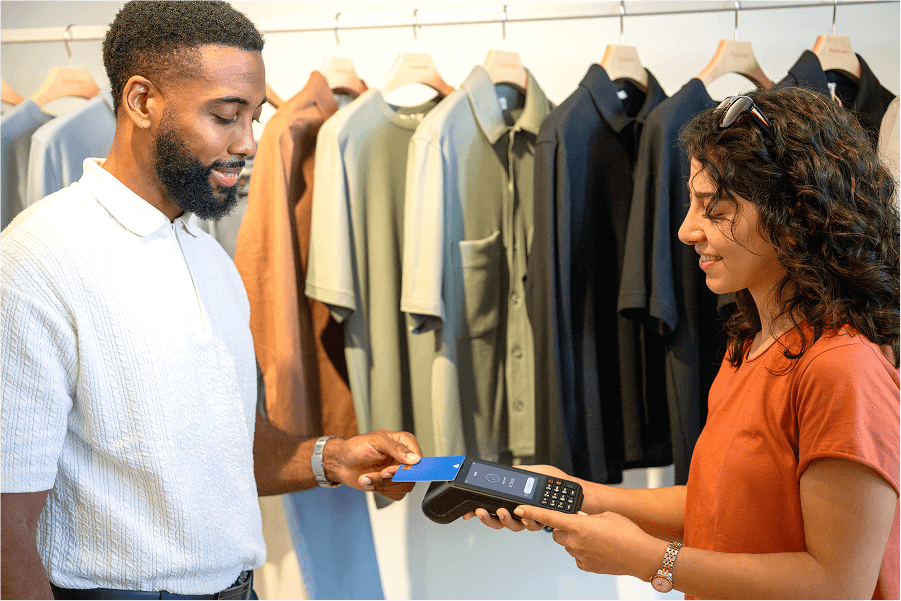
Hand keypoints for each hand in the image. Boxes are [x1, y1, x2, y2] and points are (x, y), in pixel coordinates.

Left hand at [323, 430, 421, 500]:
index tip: (390, 471)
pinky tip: (370, 482)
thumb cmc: (356, 448)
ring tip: (367, 477)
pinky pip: (397, 495)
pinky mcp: (393, 484)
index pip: (418, 458)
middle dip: (391, 478)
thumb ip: (396, 448)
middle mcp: (404, 457)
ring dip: (382, 485)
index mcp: (404, 442)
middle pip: (412, 476)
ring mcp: (399, 472)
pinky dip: (381, 491)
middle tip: (379, 474)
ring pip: (404, 487)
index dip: (406, 468)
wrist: (342, 462)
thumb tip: (415, 459)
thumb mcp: (375, 442)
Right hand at [462, 464, 571, 530]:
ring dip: (506, 520)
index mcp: (515, 502)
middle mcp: (521, 513)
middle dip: (489, 519)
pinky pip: (533, 525)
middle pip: (500, 522)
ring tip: (504, 512)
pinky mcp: (543, 521)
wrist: (574, 491)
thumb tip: (507, 469)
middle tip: (482, 512)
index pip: (494, 509)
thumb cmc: (556, 481)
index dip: (481, 513)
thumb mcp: (535, 471)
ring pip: (514, 526)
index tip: (468, 514)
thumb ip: (520, 471)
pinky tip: (526, 518)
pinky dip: (528, 522)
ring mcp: (532, 519)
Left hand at [512, 505, 666, 578]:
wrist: (642, 556)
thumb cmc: (628, 533)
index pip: (548, 517)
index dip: (532, 512)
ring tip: (595, 538)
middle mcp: (576, 542)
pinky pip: (577, 557)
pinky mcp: (587, 566)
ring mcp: (580, 556)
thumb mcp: (606, 515)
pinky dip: (583, 552)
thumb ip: (587, 517)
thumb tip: (580, 520)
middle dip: (564, 528)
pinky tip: (597, 549)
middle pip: (557, 532)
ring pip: (567, 545)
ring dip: (575, 540)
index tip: (520, 509)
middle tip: (580, 526)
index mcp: (579, 525)